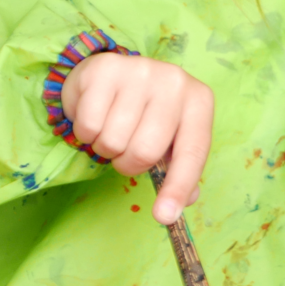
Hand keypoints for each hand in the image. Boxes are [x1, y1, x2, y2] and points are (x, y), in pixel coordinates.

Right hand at [62, 52, 212, 224]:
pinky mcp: (105, 68)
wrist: (115, 74)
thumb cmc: (147, 113)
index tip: (164, 217)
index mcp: (199, 100)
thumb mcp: (171, 138)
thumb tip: (174, 209)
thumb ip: (178, 170)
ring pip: (113, 141)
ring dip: (106, 148)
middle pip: (145, 151)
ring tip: (110, 128)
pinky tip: (95, 115)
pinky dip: (86, 134)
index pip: (192, 152)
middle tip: (125, 151)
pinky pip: (89, 126)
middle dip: (128, 164)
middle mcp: (174, 81)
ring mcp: (139, 70)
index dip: (177, 188)